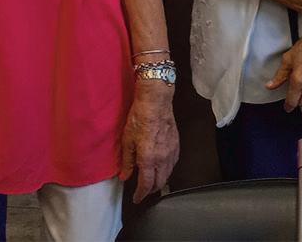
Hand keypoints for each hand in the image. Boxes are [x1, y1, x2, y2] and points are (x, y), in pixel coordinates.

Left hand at [119, 80, 178, 202]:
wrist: (156, 102)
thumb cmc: (139, 119)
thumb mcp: (127, 140)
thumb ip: (127, 161)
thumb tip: (124, 177)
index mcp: (148, 159)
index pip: (146, 184)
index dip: (141, 194)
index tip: (136, 199)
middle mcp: (162, 159)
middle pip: (159, 182)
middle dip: (151, 190)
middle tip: (143, 191)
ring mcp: (172, 152)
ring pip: (168, 174)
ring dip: (160, 181)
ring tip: (152, 181)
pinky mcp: (177, 145)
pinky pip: (173, 164)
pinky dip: (167, 170)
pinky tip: (162, 167)